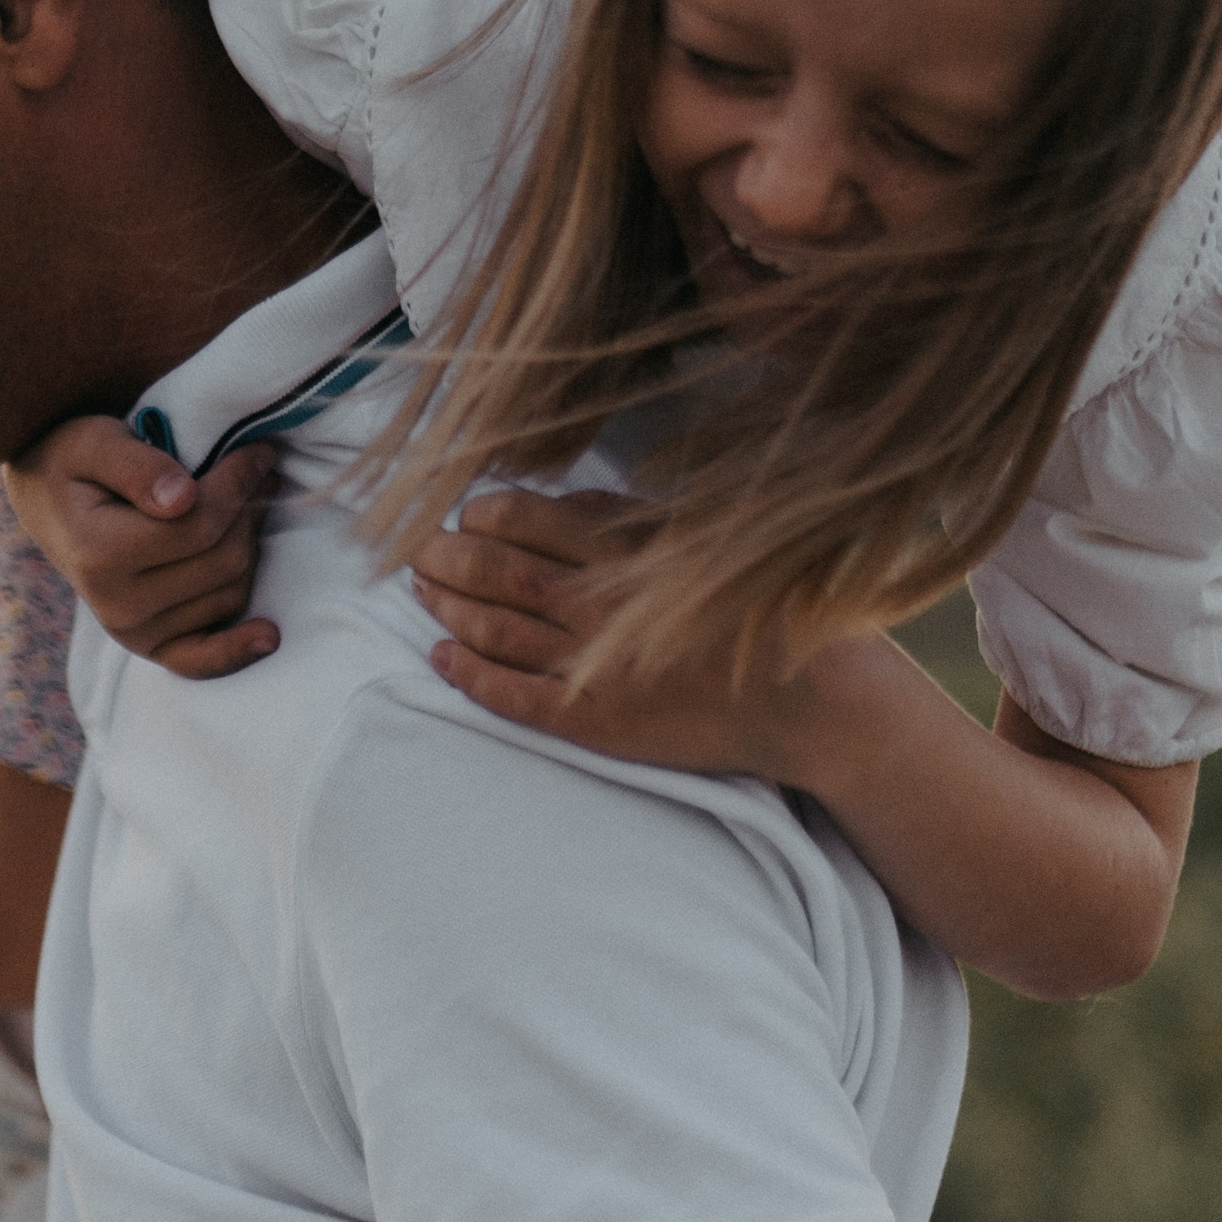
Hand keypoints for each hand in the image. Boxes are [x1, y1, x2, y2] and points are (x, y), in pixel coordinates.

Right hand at [5, 418, 281, 680]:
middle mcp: (117, 606)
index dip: (239, 483)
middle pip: (224, 560)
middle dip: (247, 511)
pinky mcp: (153, 648)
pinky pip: (204, 659)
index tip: (258, 452)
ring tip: (237, 510)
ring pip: (232, 592)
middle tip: (255, 473)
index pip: (199, 524)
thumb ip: (137, 466)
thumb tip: (182, 498)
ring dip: (247, 548)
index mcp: (99, 554)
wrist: (50, 503)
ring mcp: (135, 634)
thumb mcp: (97, 443)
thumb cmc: (76, 463)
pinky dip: (238, 648)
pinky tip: (269, 635)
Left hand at [411, 487, 840, 779]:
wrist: (804, 698)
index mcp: (621, 550)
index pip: (523, 519)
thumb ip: (626, 519)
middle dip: (445, 555)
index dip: (481, 513)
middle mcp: (594, 604)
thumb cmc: (760, 608)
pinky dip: (466, 674)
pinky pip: (509, 695)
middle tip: (417, 547)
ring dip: (446, 607)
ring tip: (420, 590)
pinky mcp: (588, 720)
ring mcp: (587, 665)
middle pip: (493, 571)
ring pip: (491, 629)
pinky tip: (440, 657)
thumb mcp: (698, 537)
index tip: (464, 512)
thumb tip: (562, 501)